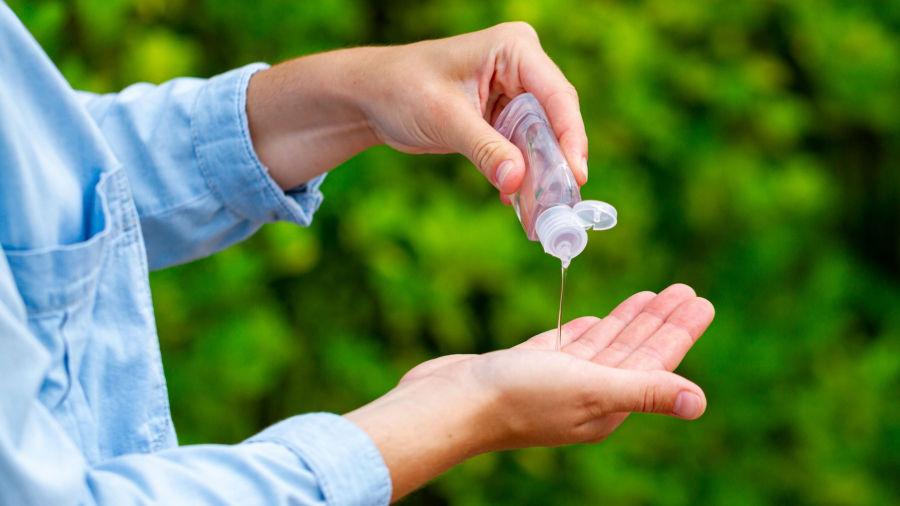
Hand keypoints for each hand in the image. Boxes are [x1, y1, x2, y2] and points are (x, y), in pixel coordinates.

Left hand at [247, 23, 586, 200]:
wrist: (371, 97)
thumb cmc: (401, 89)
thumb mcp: (445, 118)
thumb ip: (485, 148)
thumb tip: (518, 181)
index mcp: (514, 49)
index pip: (556, 95)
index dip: (569, 138)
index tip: (575, 177)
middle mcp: (522, 68)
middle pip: (554, 121)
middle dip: (556, 165)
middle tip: (561, 206)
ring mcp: (515, 94)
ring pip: (541, 141)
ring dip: (540, 178)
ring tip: (542, 215)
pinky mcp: (503, 119)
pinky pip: (523, 151)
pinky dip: (521, 177)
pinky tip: (516, 204)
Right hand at [345, 284, 713, 500]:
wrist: (450, 404)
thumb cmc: (518, 398)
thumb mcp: (590, 389)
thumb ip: (644, 391)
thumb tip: (700, 402)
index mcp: (606, 402)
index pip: (655, 360)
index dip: (678, 331)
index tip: (699, 301)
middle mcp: (586, 393)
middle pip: (634, 350)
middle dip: (659, 320)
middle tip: (685, 290)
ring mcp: (555, 381)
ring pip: (603, 346)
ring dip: (628, 320)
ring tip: (651, 296)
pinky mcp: (527, 368)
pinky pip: (568, 346)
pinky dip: (586, 330)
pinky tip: (595, 319)